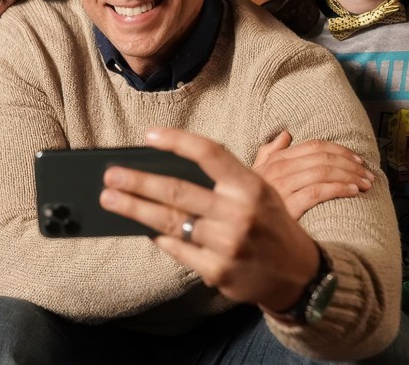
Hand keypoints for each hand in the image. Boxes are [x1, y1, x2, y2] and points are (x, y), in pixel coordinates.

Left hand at [99, 127, 319, 312]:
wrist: (298, 275)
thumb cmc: (269, 224)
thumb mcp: (260, 192)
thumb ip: (223, 179)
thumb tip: (168, 166)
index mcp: (250, 186)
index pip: (209, 154)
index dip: (178, 141)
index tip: (149, 135)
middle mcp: (239, 213)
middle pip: (177, 191)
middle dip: (138, 182)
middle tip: (111, 175)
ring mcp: (227, 245)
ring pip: (170, 222)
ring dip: (135, 209)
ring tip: (111, 199)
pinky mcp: (218, 271)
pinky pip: (177, 249)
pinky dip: (157, 237)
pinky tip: (141, 228)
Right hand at [253, 130, 373, 219]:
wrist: (248, 229)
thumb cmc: (256, 203)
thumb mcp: (258, 174)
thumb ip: (270, 152)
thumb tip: (285, 134)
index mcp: (275, 160)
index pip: (313, 146)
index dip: (339, 150)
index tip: (357, 159)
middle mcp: (278, 170)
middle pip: (322, 158)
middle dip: (350, 164)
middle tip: (367, 174)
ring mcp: (282, 187)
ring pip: (323, 172)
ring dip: (349, 176)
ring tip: (364, 184)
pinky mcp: (288, 207)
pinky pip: (317, 192)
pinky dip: (338, 188)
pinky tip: (352, 191)